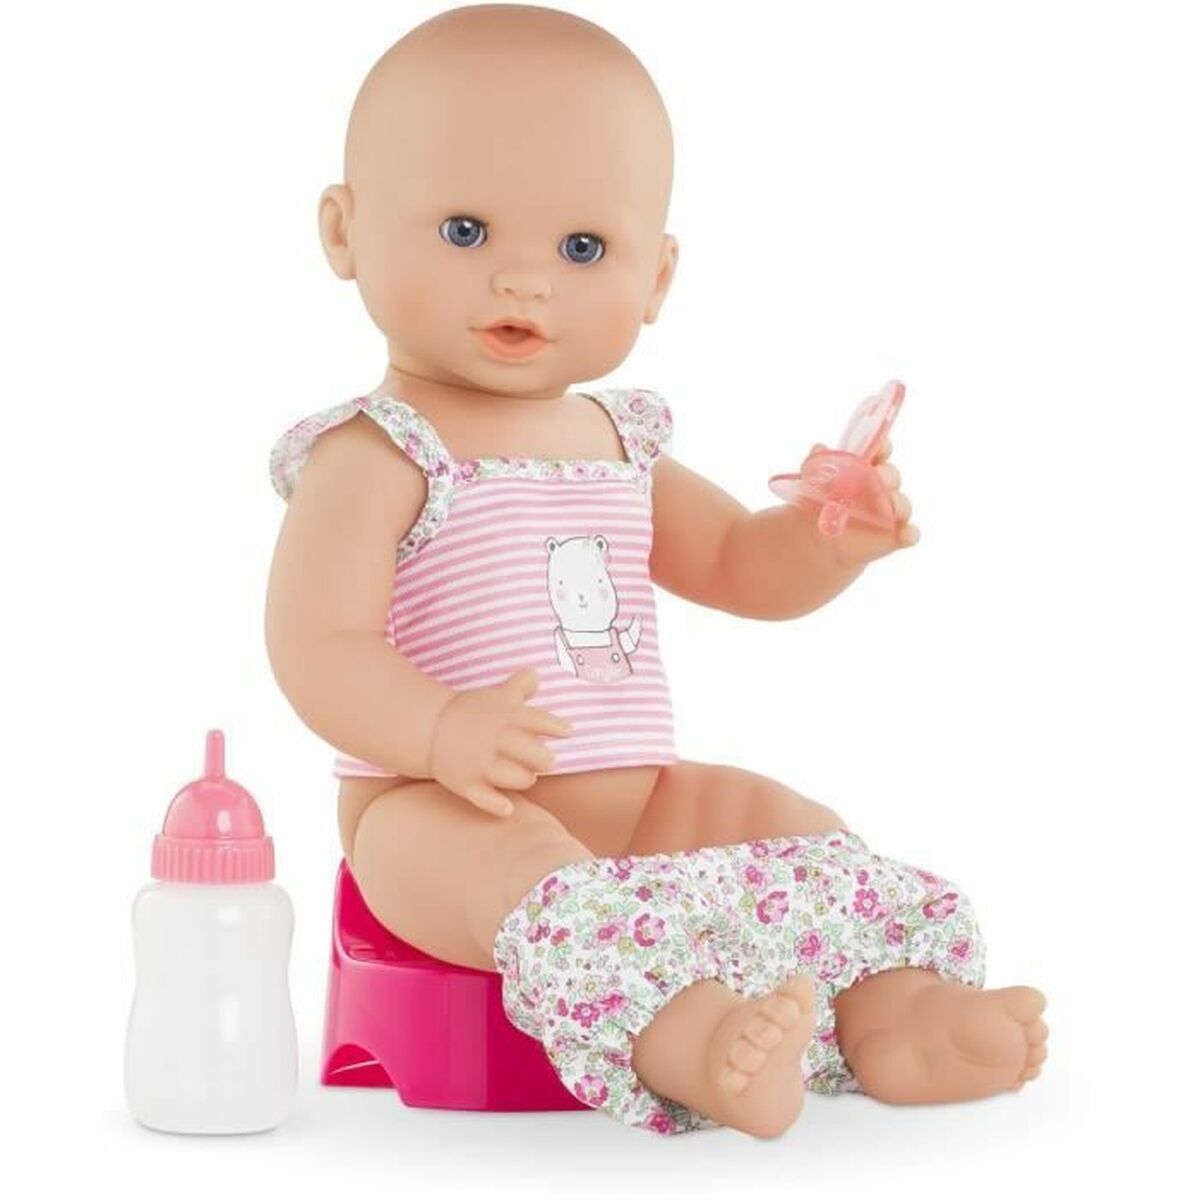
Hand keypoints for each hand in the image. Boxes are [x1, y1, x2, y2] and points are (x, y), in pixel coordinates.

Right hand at [429, 666, 571, 816]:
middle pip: (535, 754)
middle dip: (544, 759)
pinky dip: (498, 805)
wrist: (430, 728)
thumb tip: (536, 673)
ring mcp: (480, 762)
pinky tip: (507, 807)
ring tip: (525, 776)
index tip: (567, 732)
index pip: (537, 720)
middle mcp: (495, 738)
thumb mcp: (496, 695)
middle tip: (544, 761)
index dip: (555, 726)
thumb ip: (520, 686)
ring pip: (518, 778)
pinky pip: (486, 799)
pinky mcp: (467, 783)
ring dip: (526, 778)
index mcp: (505, 716)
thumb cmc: (472, 711)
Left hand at [806, 437, 919, 568]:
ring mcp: (888, 513)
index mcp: (862, 470)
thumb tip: (819, 448)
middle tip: (877, 478)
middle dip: (888, 475)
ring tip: (888, 508)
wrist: (813, 549)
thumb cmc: (815, 511)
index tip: (880, 448)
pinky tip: (905, 534)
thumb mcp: (809, 490)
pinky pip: (909, 533)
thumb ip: (815, 468)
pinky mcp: (893, 537)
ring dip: (899, 503)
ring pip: (902, 504)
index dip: (882, 448)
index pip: (879, 453)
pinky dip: (910, 533)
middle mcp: (880, 489)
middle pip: (892, 476)